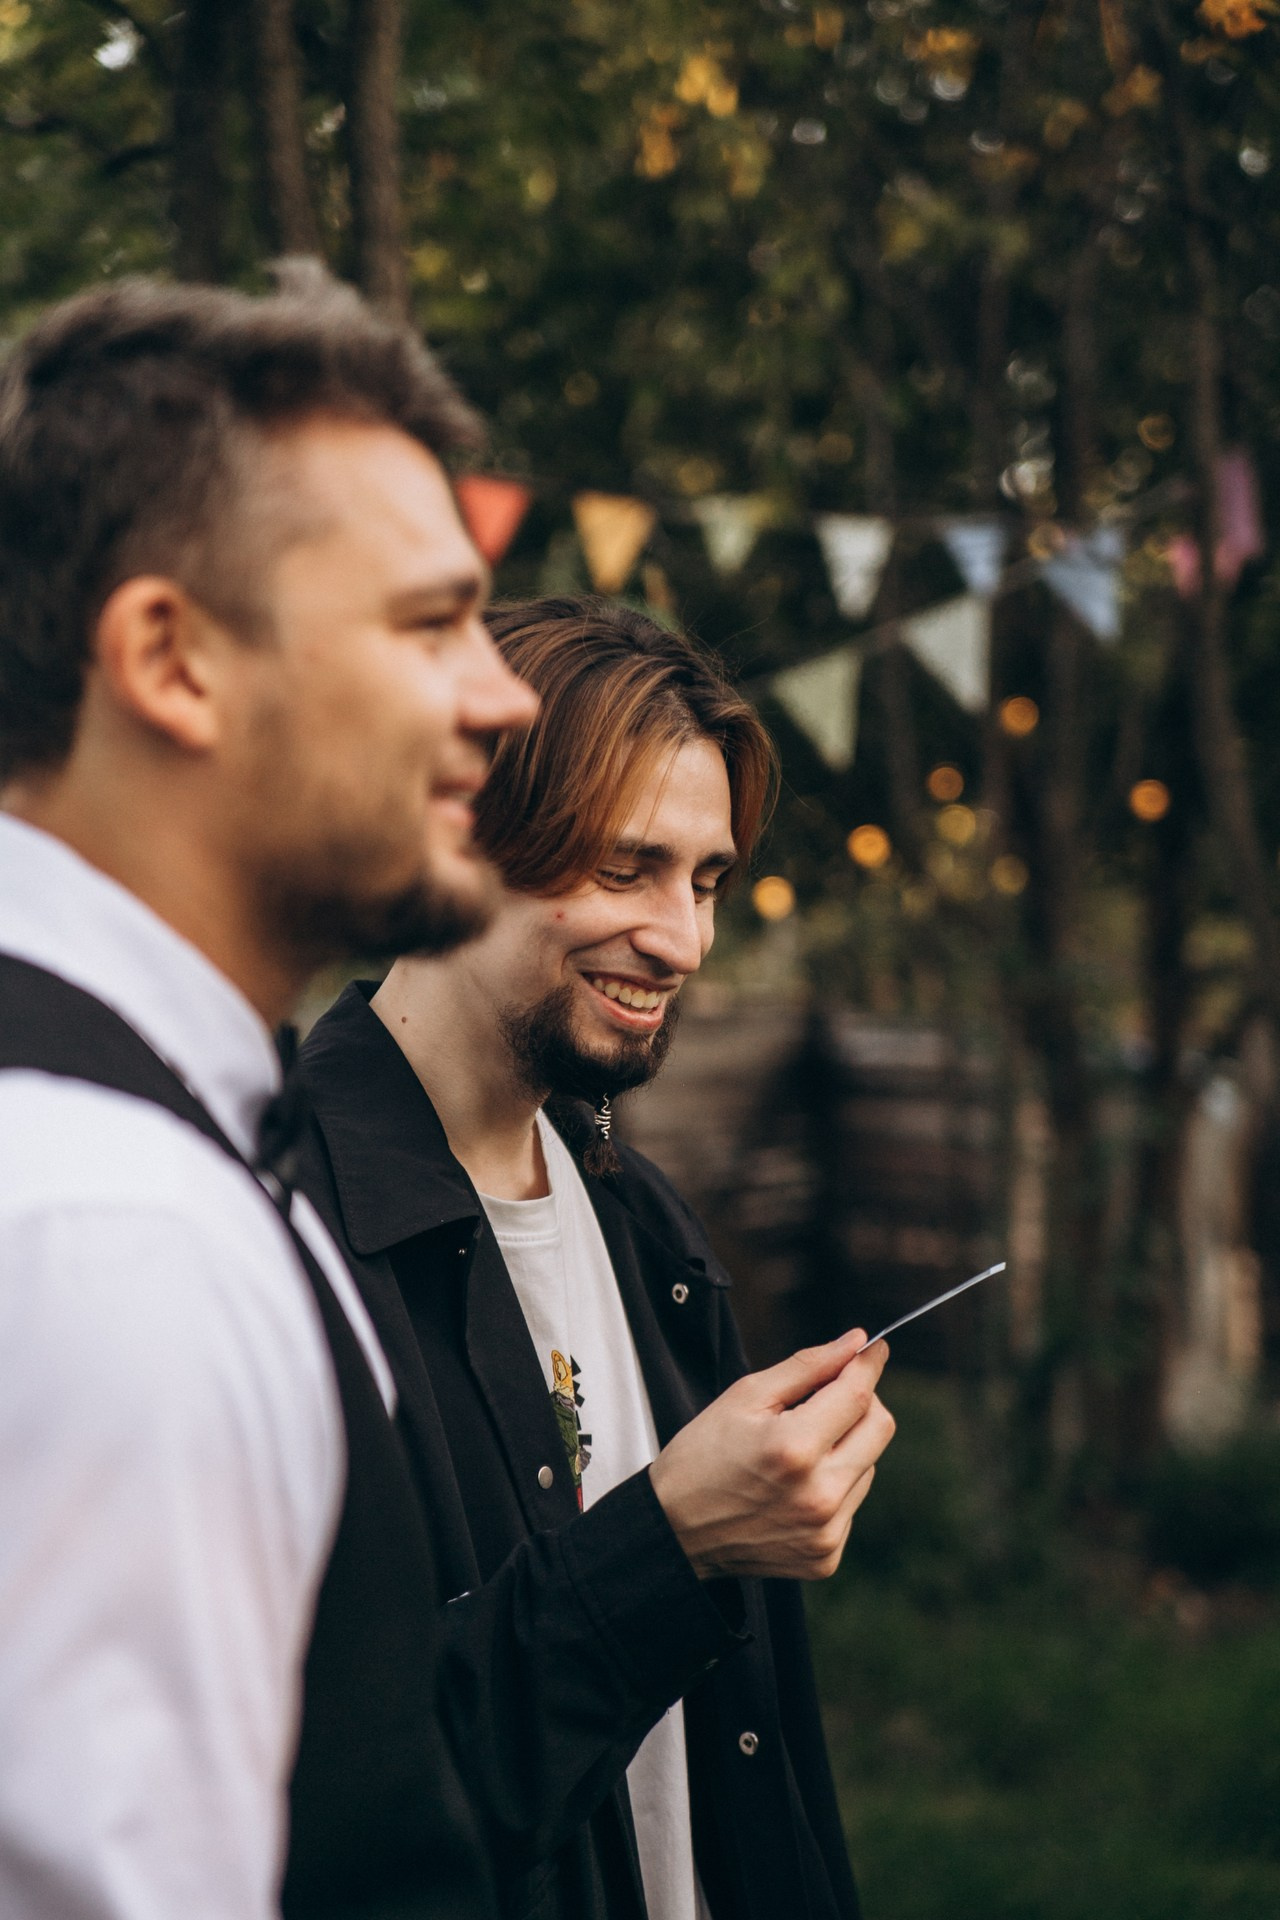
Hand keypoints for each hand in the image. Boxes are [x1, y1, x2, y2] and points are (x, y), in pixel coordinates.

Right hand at [648, 1331, 893, 1581]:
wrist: (675, 1530)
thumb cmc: (702, 1455)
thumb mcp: (745, 1397)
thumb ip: (807, 1366)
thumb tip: (857, 1343)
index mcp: (795, 1448)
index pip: (857, 1394)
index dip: (868, 1364)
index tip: (873, 1348)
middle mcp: (819, 1495)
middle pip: (880, 1428)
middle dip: (862, 1400)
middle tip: (831, 1393)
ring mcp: (825, 1532)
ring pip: (870, 1464)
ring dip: (847, 1445)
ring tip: (799, 1447)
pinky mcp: (826, 1556)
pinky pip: (852, 1502)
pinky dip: (834, 1483)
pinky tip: (796, 1485)